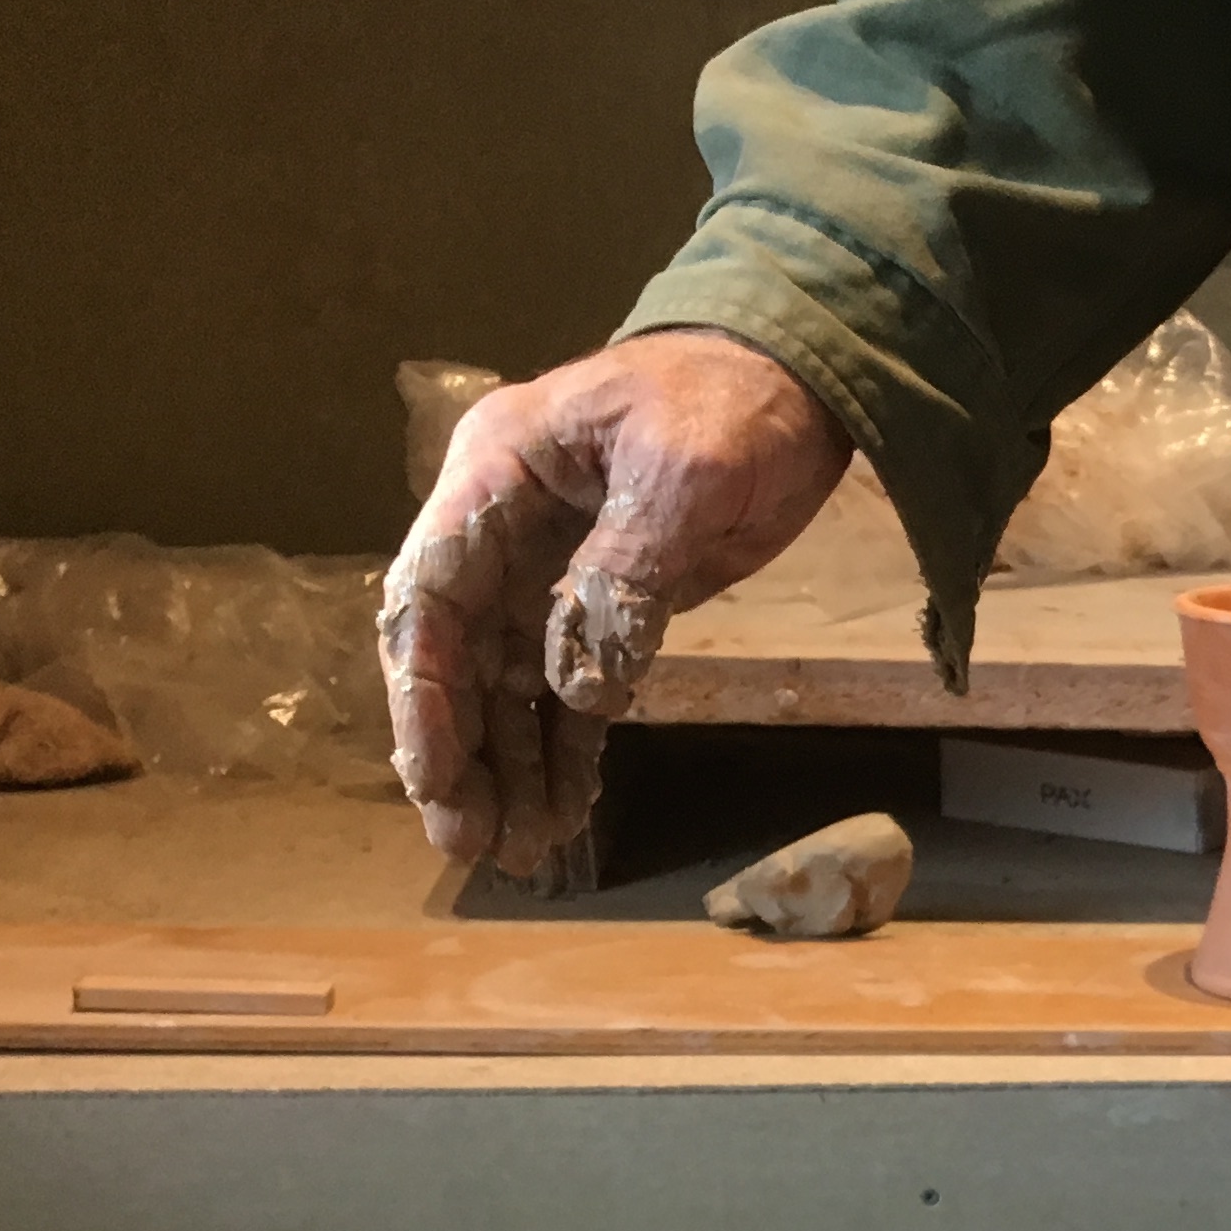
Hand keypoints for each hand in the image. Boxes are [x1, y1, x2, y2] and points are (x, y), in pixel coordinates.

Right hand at [379, 331, 851, 874]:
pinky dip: (566, 749)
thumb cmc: (733, 400)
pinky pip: (569, 688)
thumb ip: (624, 575)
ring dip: (510, 766)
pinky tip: (563, 810)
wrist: (805, 380)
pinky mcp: (606, 602)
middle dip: (459, 750)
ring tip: (516, 849)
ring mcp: (550, 569)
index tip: (430, 772)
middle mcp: (506, 528)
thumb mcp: (683, 476)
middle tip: (467, 841)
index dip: (424, 690)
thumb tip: (572, 685)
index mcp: (497, 474)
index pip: (432, 592)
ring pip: (509, 684)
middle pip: (458, 654)